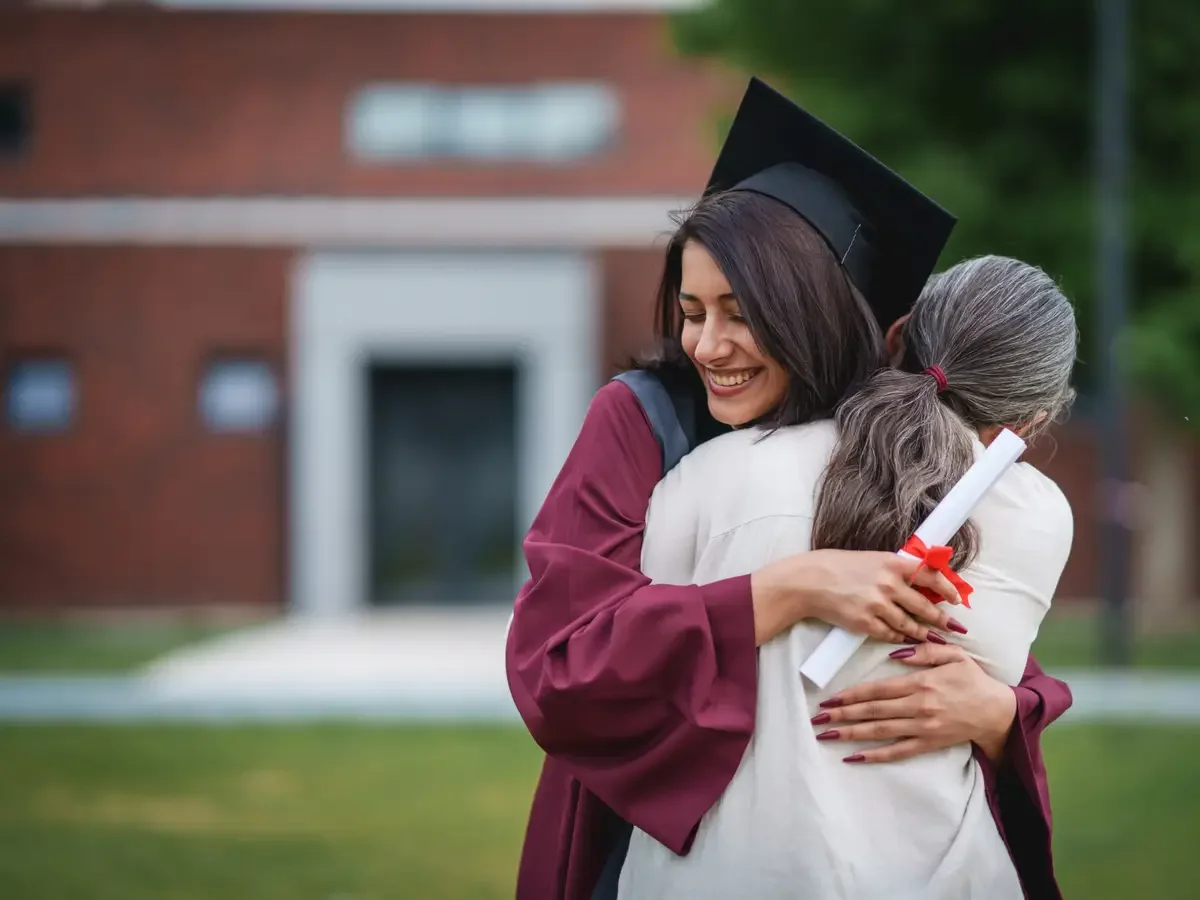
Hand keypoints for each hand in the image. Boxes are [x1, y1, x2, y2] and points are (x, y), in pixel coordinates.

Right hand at [750, 549, 964, 646]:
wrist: (809, 581)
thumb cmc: (839, 566)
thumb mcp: (872, 559)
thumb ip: (897, 569)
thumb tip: (923, 582)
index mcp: (892, 563)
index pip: (931, 576)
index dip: (948, 589)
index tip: (956, 599)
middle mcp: (888, 584)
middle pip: (925, 606)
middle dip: (942, 619)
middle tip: (953, 627)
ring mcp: (877, 605)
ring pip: (910, 624)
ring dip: (923, 632)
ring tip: (933, 637)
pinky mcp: (865, 623)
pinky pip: (890, 635)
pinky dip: (899, 638)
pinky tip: (905, 639)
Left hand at [810, 642, 1017, 763]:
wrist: (998, 713)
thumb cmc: (974, 680)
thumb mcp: (954, 655)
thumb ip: (925, 651)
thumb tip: (897, 650)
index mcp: (921, 683)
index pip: (878, 689)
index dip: (852, 694)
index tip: (830, 697)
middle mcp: (918, 707)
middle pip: (873, 711)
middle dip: (842, 714)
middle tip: (817, 718)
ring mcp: (922, 728)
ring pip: (880, 731)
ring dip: (851, 733)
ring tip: (827, 735)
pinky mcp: (928, 744)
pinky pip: (898, 752)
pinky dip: (875, 755)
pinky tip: (854, 757)